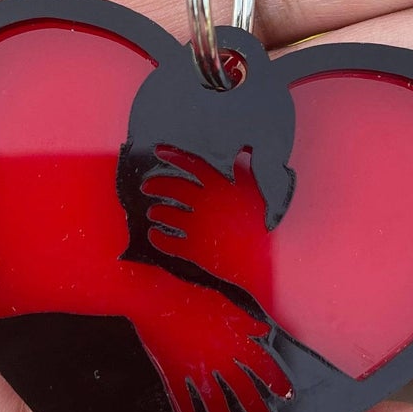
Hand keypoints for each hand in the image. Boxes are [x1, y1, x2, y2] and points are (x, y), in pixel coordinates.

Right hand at [130, 272, 293, 411]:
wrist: (157, 299)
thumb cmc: (192, 296)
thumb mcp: (226, 304)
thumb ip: (246, 322)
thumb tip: (264, 331)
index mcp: (233, 340)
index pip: (261, 365)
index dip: (275, 380)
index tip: (287, 395)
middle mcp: (218, 359)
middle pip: (242, 389)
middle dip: (256, 411)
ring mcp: (195, 368)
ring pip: (214, 402)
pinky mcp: (172, 372)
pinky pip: (181, 399)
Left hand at [140, 145, 274, 295]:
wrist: (265, 260)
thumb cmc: (264, 223)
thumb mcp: (258, 191)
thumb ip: (245, 172)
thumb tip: (241, 153)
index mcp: (221, 185)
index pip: (192, 164)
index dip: (173, 156)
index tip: (159, 151)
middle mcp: (205, 202)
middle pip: (172, 187)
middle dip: (156, 184)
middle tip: (146, 186)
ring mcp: (197, 226)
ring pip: (166, 213)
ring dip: (156, 211)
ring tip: (153, 211)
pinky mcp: (193, 249)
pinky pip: (168, 242)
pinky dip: (158, 238)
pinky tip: (154, 235)